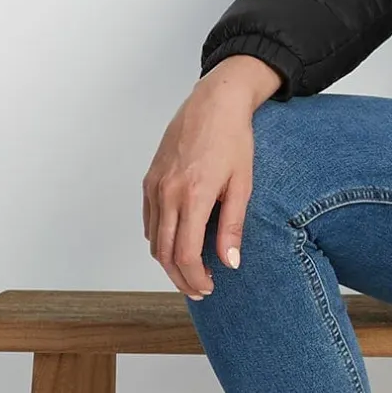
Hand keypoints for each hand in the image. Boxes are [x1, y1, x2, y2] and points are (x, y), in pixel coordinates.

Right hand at [143, 56, 282, 295]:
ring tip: (189, 272)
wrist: (214, 102)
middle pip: (165, 253)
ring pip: (153, 239)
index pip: (185, 254)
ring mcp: (154, 186)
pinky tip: (176, 245)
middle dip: (181, 278)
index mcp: (193, 196)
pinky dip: (159, 239)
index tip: (208, 288)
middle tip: (199, 289)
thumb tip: (230, 263)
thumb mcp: (242, 184)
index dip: (195, 278)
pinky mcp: (149, 179)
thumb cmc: (233, 139)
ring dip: (168, 262)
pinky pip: (149, 219)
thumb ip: (233, 226)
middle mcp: (167, 193)